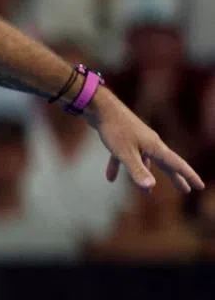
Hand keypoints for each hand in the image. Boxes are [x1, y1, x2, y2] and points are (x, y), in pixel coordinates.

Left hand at [87, 90, 205, 193]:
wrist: (99, 106)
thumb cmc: (114, 129)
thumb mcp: (125, 153)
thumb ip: (137, 170)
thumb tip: (150, 187)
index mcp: (155, 147)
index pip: (177, 164)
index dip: (189, 176)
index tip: (199, 186)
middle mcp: (150, 143)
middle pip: (165, 164)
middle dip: (175, 178)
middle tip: (185, 190)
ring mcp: (137, 140)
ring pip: (145, 161)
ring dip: (146, 175)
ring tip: (147, 192)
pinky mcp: (123, 138)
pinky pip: (124, 156)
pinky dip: (118, 167)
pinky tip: (110, 178)